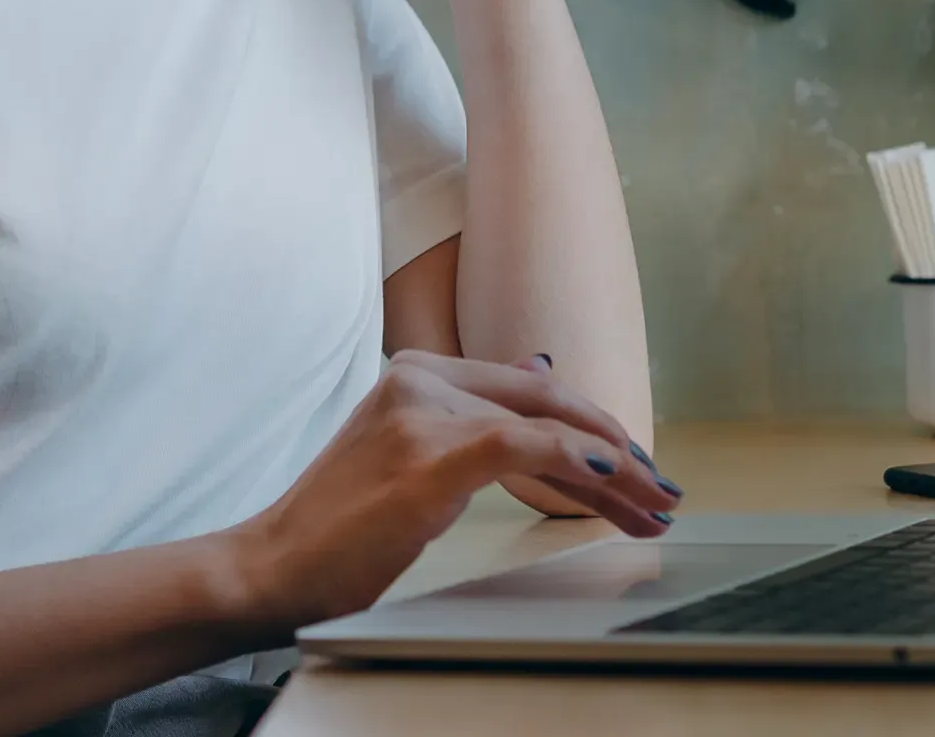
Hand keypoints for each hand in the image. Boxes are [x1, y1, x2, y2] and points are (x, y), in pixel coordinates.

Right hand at [210, 350, 682, 634]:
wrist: (274, 564)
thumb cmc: (340, 527)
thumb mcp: (408, 453)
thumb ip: (471, 417)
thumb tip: (540, 372)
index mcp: (417, 371)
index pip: (530, 391)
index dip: (591, 426)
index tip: (634, 467)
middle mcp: (420, 377)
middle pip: (547, 404)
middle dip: (616, 449)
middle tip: (660, 489)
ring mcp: (422, 410)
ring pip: (547, 428)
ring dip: (614, 470)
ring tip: (652, 505)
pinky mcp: (427, 454)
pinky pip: (523, 448)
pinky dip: (576, 462)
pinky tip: (611, 478)